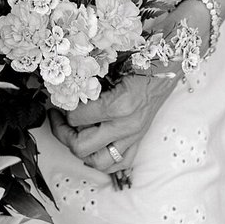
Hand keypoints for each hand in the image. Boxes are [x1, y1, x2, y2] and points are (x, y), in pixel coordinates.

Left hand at [49, 72, 175, 176]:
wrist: (168, 66)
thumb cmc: (140, 60)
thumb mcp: (112, 65)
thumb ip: (90, 78)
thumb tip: (66, 87)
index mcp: (119, 105)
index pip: (78, 118)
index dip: (64, 110)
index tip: (60, 101)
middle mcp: (126, 126)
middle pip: (82, 146)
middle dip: (63, 134)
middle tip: (57, 119)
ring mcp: (133, 136)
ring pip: (99, 162)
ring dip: (81, 151)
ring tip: (72, 135)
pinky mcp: (139, 140)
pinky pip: (120, 163)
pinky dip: (103, 159)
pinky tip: (94, 147)